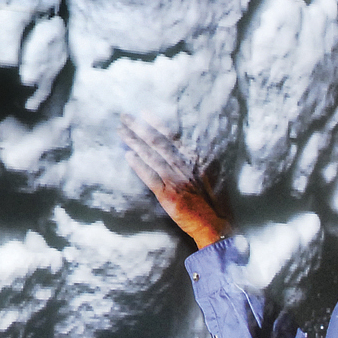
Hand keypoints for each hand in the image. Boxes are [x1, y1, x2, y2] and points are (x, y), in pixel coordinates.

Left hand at [120, 115, 229, 247]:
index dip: (158, 124)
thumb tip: (181, 147)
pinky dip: (139, 166)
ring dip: (134, 143)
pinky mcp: (168, 195)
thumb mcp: (210, 174)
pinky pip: (151, 177)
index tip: (144, 113)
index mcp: (196, 159)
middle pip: (158, 143)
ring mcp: (176, 180)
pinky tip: (128, 156)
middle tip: (124, 116)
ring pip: (152, 157)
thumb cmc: (214, 201)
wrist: (216, 224)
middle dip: (140, 129)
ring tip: (121, 132)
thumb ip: (196, 160)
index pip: (173, 137)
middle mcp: (185, 166)